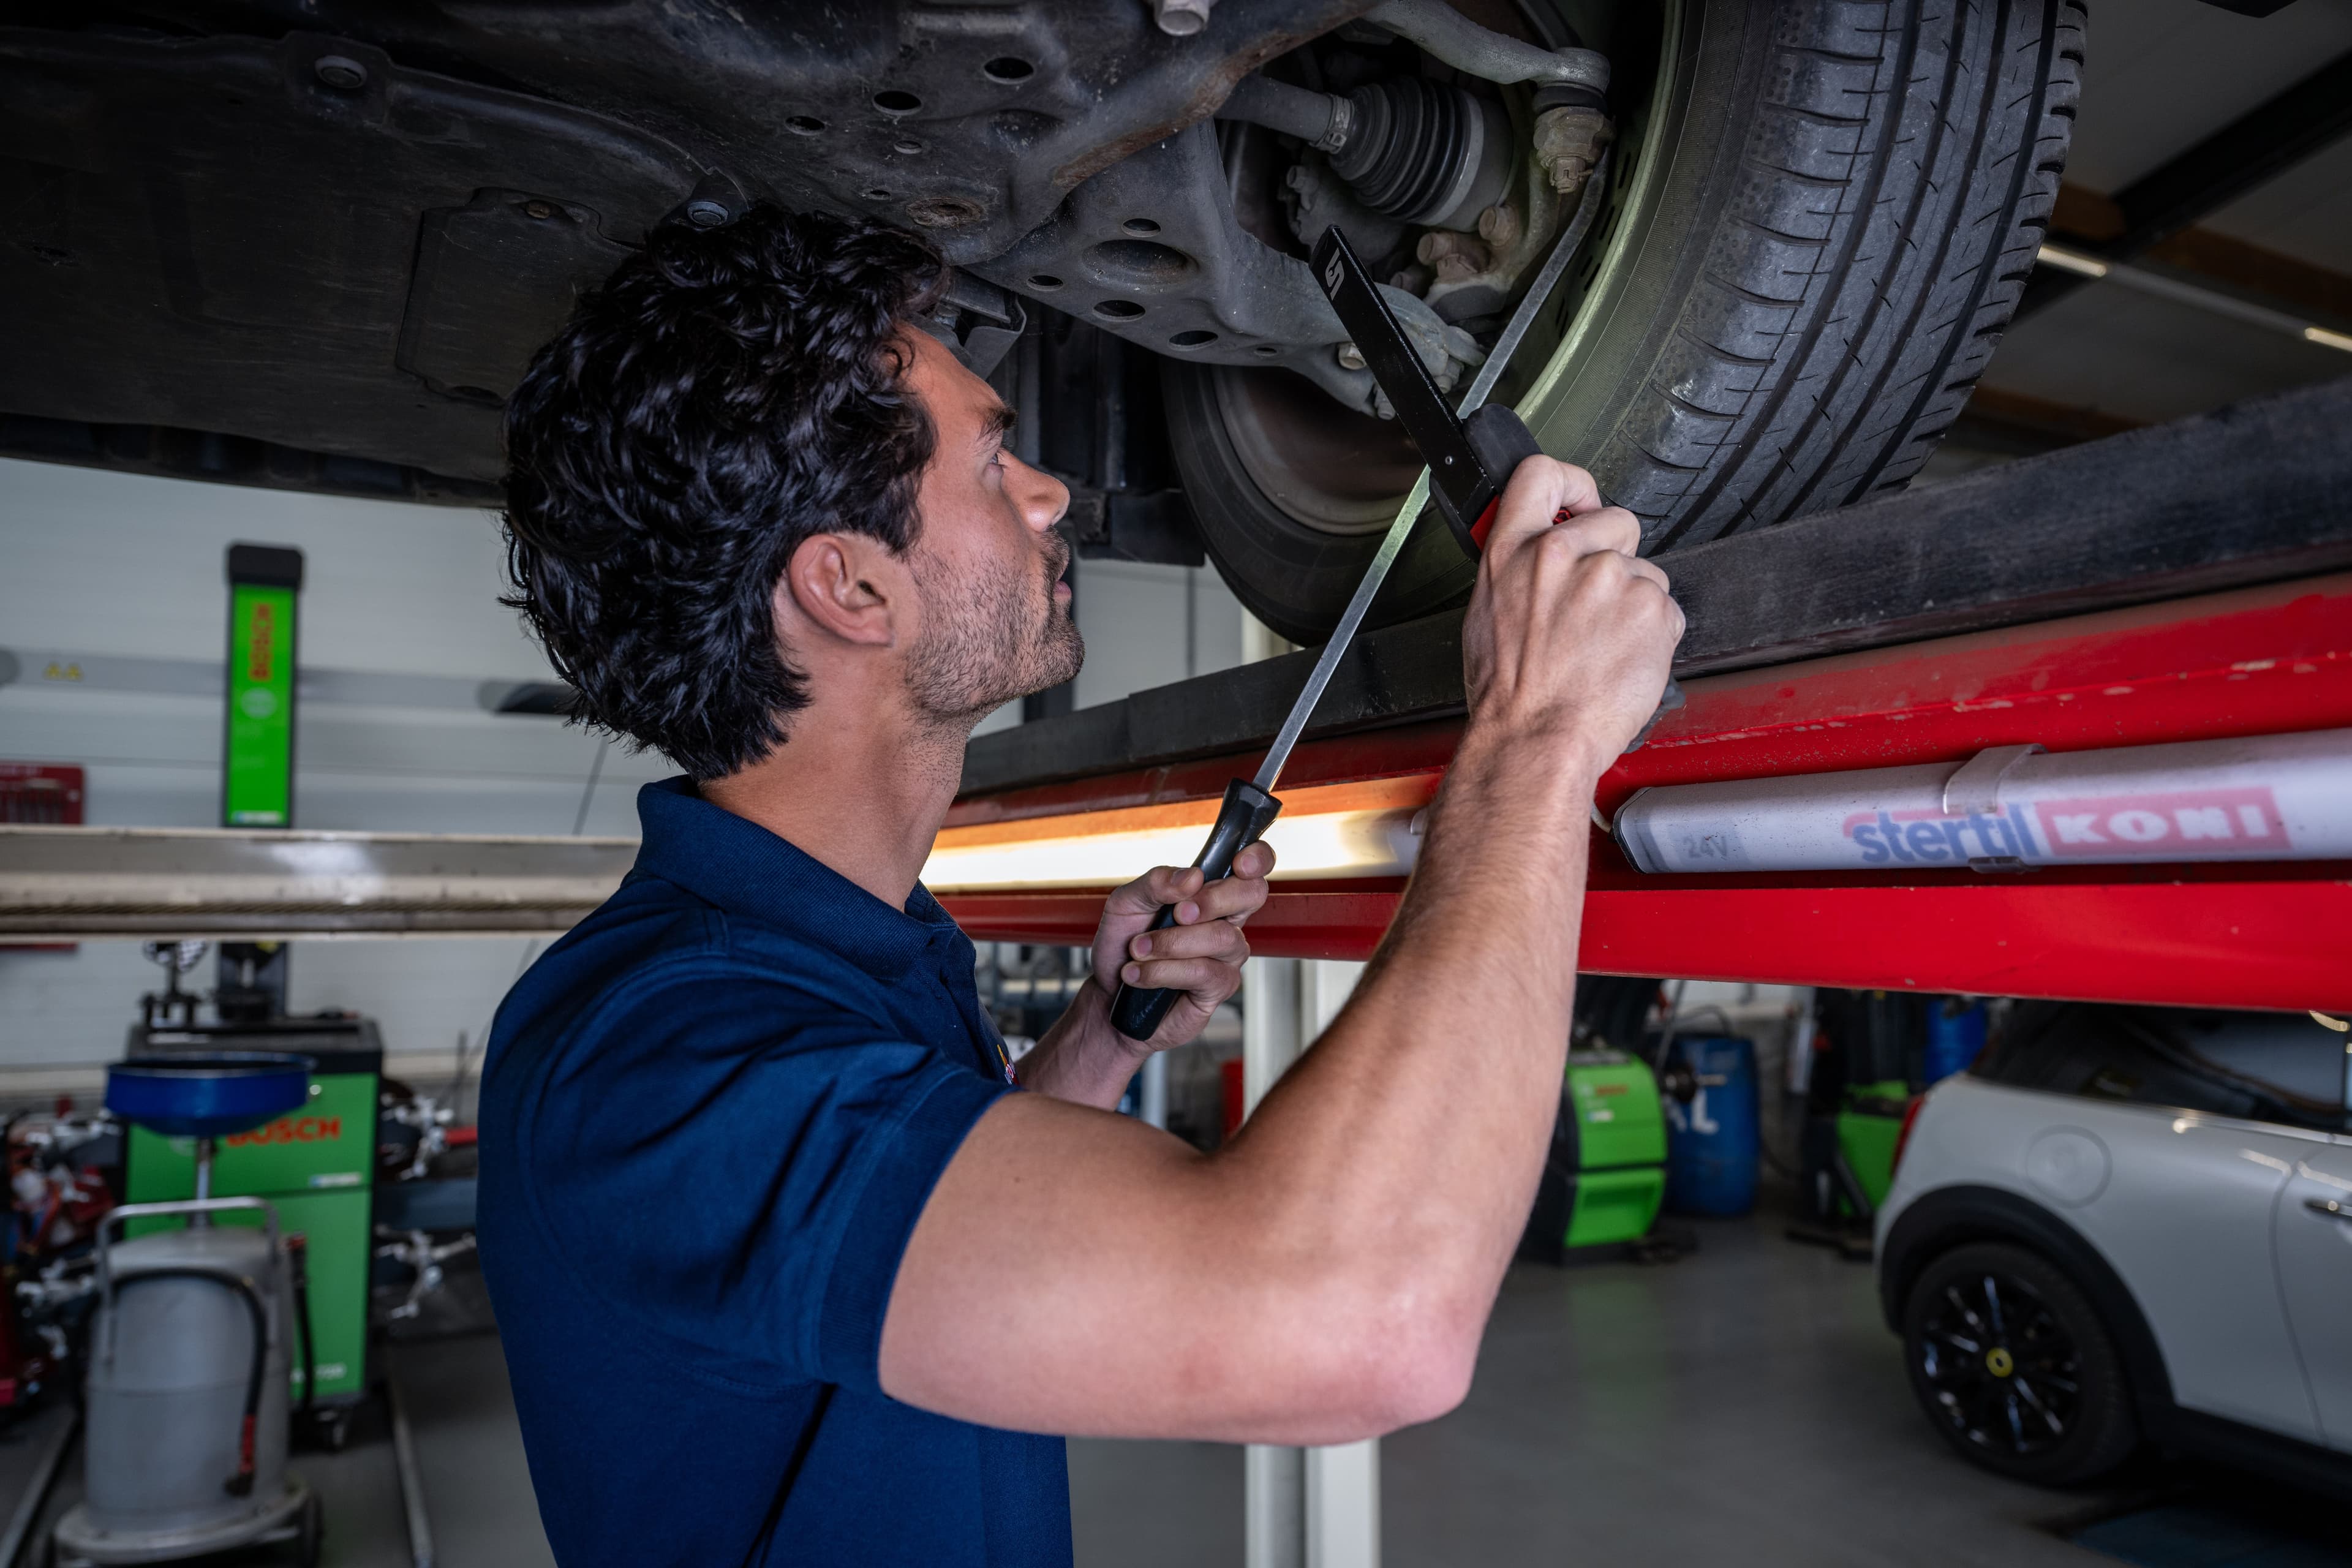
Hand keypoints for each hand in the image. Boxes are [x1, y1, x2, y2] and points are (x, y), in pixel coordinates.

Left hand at [1090, 841, 1276, 1050]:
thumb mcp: (1126, 903)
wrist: (1110, 992)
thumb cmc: (1124, 945)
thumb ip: (1156, 883)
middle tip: (1176, 913)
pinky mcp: (1219, 987)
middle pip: (1250, 895)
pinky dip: (1163, 971)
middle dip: (1212, 900)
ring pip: (1221, 937)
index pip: (1252, 867)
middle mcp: (1226, 921)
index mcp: (1209, 893)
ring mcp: (1227, 956)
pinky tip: (1140, 974)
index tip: (1239, 863)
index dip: (1257, 858)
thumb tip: (1192, 877)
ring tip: (1138, 950)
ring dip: (1170, 943)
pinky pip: (1203, 972)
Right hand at [1461, 457, 1682, 771]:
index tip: (1581, 504)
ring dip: (1633, 605)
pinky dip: (1652, 635)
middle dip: (1616, 555)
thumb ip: (1518, 569)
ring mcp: (1611, 578)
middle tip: (1595, 605)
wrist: (1537, 739)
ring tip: (1602, 646)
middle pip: (1617, 521)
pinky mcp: (1651, 608)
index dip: (1573, 484)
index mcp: (1515, 551)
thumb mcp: (1486, 614)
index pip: (1543, 474)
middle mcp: (1563, 554)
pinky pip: (1666, 609)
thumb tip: (1538, 553)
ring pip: (1646, 573)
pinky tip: (1621, 659)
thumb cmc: (1509, 694)